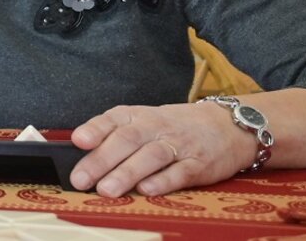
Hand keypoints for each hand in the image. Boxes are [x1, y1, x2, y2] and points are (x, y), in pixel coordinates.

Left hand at [69, 102, 257, 196]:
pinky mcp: (199, 163)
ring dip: (127, 173)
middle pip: (128, 140)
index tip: (78, 141)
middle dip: (102, 160)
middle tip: (81, 179)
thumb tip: (80, 155)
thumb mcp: (143, 122)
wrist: (227, 125)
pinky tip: (146, 191)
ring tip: (107, 189)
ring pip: (151, 156)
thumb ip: (113, 136)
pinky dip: (163, 181)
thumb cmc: (174, 127)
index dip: (95, 129)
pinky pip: (181, 172)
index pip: (113, 119)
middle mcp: (157, 127)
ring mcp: (179, 144)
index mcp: (138, 116)